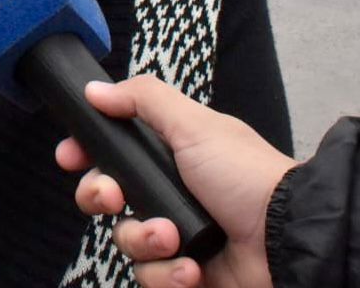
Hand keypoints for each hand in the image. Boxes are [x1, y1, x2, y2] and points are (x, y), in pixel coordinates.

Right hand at [54, 76, 295, 287]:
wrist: (288, 239)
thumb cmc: (248, 177)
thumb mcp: (195, 125)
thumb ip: (143, 100)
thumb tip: (97, 89)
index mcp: (170, 154)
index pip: (112, 151)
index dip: (86, 154)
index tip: (72, 156)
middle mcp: (168, 193)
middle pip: (105, 197)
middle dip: (101, 196)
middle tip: (116, 197)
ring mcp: (175, 235)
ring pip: (125, 241)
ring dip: (144, 240)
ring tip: (174, 238)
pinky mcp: (184, 273)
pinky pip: (150, 278)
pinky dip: (168, 275)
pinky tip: (191, 267)